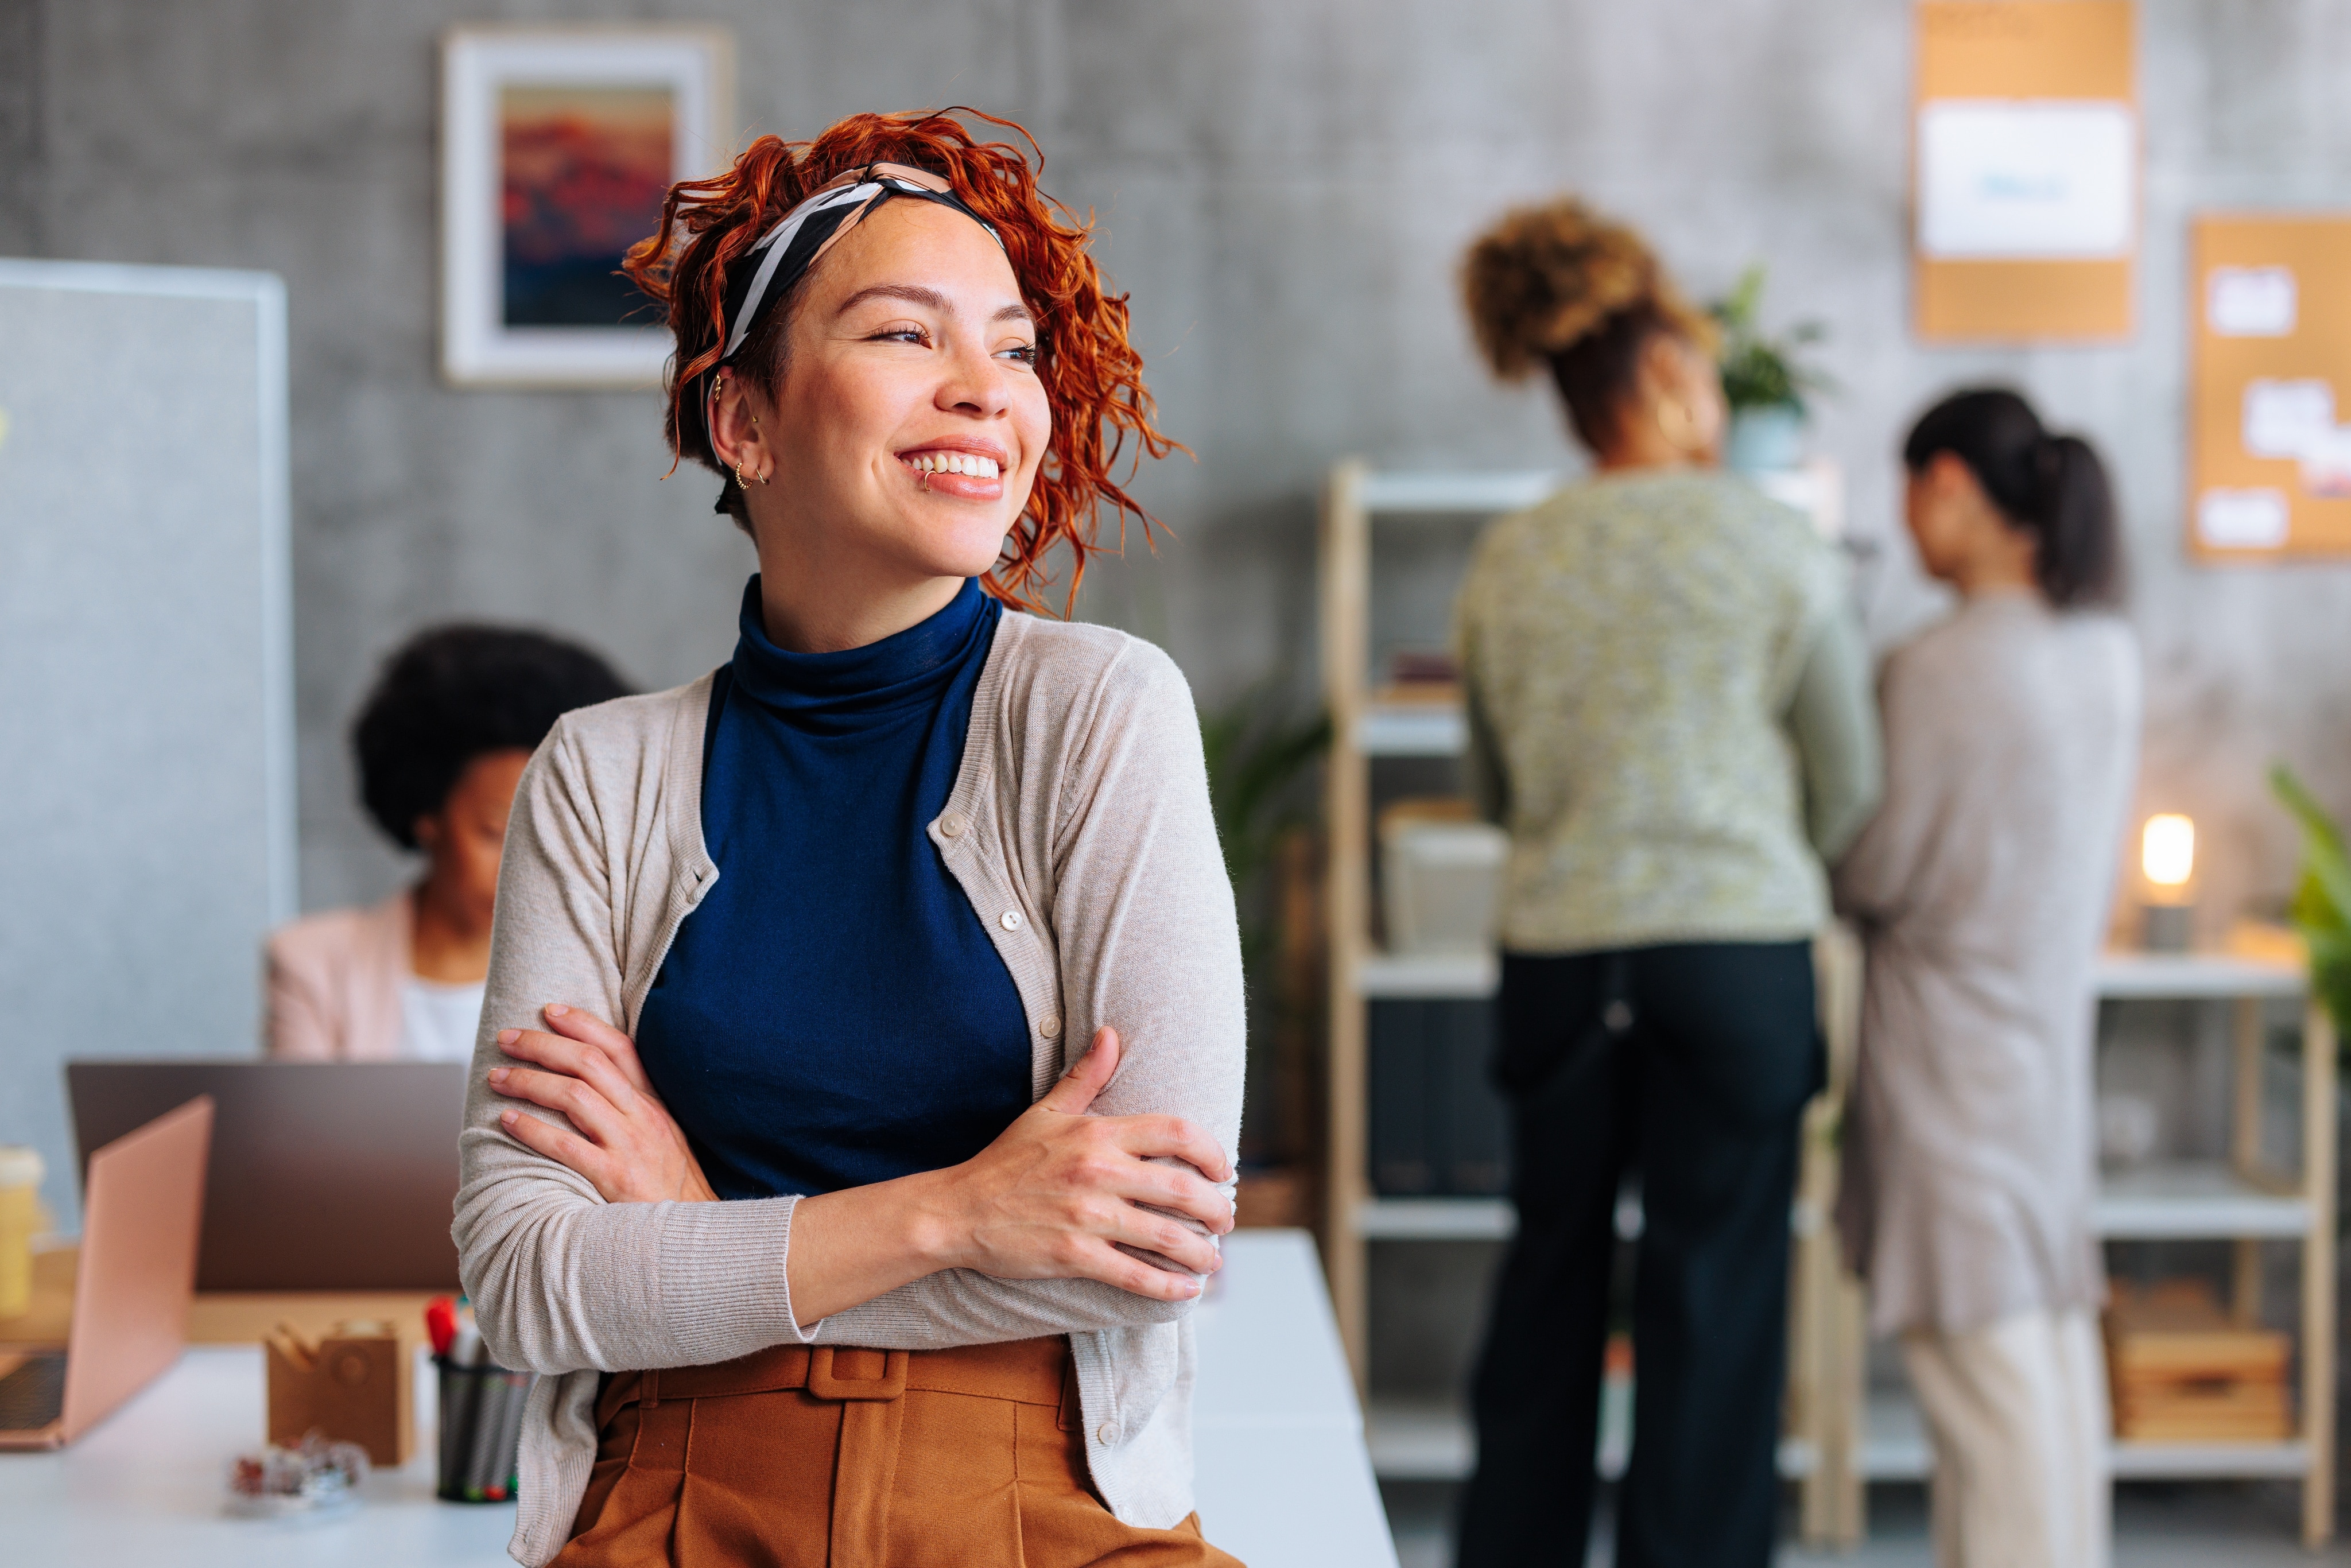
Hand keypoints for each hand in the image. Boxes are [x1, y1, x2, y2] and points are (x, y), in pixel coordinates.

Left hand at [488, 1005, 717, 1204]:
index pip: (619, 1047)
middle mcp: (643, 1117)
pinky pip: (566, 1146)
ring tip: (497, 1077)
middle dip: (543, 1044)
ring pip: (574, 1096)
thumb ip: (632, 1109)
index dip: (583, 1023)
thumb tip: (588, 1085)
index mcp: (653, 1103)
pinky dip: (532, 1128)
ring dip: (529, 1081)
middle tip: (507, 1038)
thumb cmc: (669, 1187)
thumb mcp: (663, 1136)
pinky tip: (507, 1120)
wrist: (690, 1234)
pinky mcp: (614, 1178)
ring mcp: (630, 1145)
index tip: (549, 1011)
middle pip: (589, 1062)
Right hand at [911, 1026, 1233, 1296]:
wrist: (958, 1209)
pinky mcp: (1074, 1256)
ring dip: (1201, 1252)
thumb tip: (1112, 1034)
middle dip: (1216, 1209)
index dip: (1212, 1152)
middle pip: (1182, 1188)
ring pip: (1166, 1236)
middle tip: (1225, 1221)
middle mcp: (1099, 1171)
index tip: (1224, 1170)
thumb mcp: (1046, 1110)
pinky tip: (1186, 1291)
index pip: (1177, 1133)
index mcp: (1098, 1133)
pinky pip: (1135, 1274)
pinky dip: (1169, 1288)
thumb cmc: (1006, 1160)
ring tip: (1213, 1260)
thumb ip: (1086, 1076)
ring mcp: (1087, 1216)